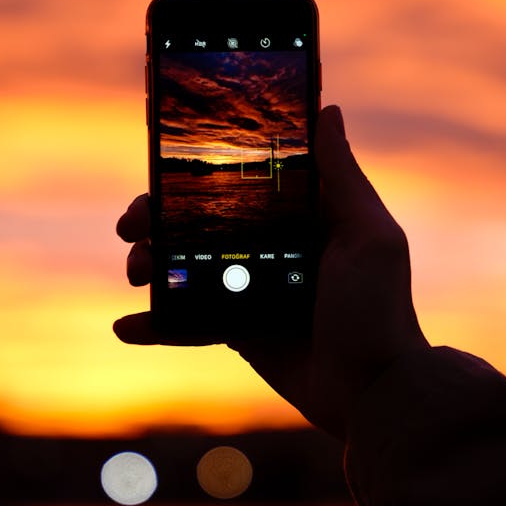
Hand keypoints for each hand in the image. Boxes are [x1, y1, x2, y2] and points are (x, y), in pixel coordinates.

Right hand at [114, 105, 429, 439]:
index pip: (241, 180)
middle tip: (132, 223)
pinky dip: (155, 324)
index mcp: (300, 217)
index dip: (200, 168)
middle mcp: (271, 246)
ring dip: (148, 264)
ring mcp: (250, 288)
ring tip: (135, 271)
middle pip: (200, 220)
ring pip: (184, 266)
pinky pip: (187, 321)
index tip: (162, 155)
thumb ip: (342, 177)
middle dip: (158, 217)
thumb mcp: (368, 236)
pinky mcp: (237, 330)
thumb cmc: (379, 309)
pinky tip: (125, 326)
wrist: (373, 394)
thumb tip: (328, 110)